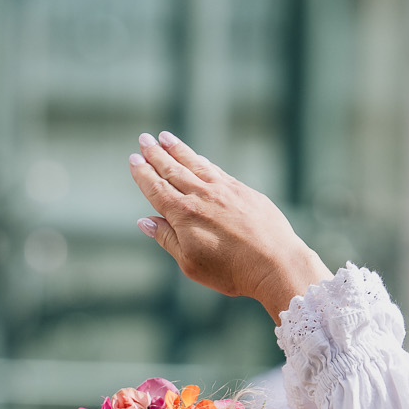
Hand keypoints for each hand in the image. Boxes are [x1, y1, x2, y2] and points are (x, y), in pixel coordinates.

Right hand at [128, 132, 331, 321]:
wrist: (275, 262)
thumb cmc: (231, 271)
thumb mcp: (190, 263)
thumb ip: (167, 239)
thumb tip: (144, 221)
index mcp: (183, 215)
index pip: (156, 189)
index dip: (143, 174)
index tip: (134, 159)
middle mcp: (201, 196)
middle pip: (173, 170)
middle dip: (156, 154)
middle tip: (144, 139)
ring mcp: (224, 190)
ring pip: (195, 164)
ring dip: (178, 150)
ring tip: (166, 137)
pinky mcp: (243, 191)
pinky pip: (217, 170)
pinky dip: (204, 162)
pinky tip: (199, 158)